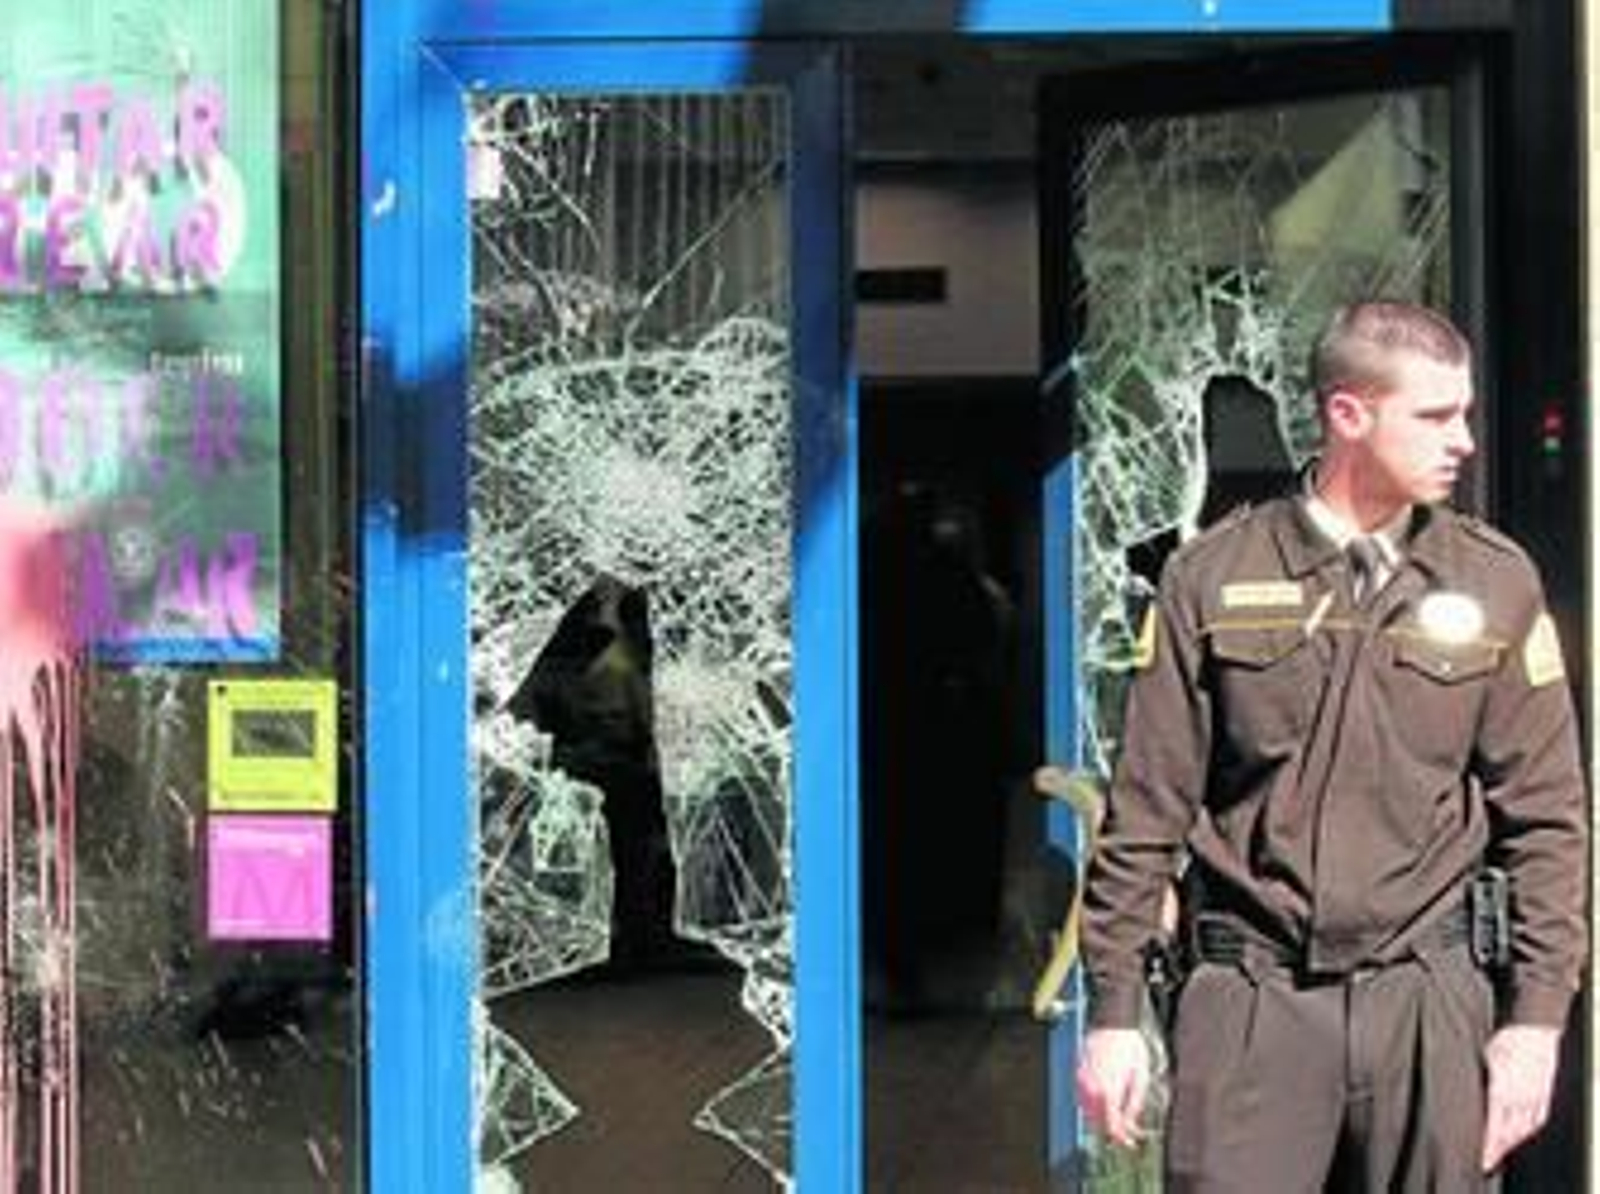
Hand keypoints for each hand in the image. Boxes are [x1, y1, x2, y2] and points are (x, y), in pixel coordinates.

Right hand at [1076, 1027, 1151, 1147]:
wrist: (1114, 1022)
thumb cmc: (1130, 1046)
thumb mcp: (1141, 1077)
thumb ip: (1134, 1104)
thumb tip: (1130, 1123)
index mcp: (1108, 1090)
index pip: (1111, 1124)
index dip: (1120, 1136)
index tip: (1129, 1141)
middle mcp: (1091, 1087)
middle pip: (1097, 1121)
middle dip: (1111, 1128)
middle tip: (1127, 1130)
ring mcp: (1081, 1079)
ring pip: (1087, 1110)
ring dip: (1101, 1116)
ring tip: (1118, 1114)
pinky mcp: (1078, 1071)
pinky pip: (1082, 1096)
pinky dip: (1093, 1104)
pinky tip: (1106, 1100)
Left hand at [1481, 1024, 1560, 1171]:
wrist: (1536, 1028)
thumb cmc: (1507, 1039)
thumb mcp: (1484, 1058)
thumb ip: (1478, 1081)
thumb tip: (1465, 1098)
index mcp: (1504, 1089)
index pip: (1494, 1127)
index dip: (1487, 1146)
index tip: (1480, 1160)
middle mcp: (1522, 1098)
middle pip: (1509, 1133)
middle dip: (1497, 1150)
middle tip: (1485, 1163)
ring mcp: (1536, 1098)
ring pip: (1523, 1129)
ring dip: (1510, 1143)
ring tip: (1498, 1153)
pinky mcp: (1545, 1095)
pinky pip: (1536, 1120)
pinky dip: (1526, 1131)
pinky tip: (1518, 1137)